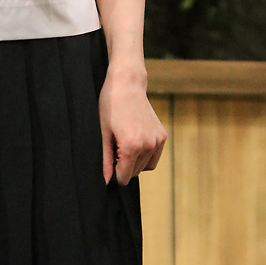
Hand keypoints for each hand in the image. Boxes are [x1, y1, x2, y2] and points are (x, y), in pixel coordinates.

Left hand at [98, 70, 166, 185]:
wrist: (127, 83)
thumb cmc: (111, 105)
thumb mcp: (103, 132)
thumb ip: (106, 159)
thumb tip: (105, 181)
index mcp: (131, 146)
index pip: (124, 177)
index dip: (115, 173)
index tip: (110, 161)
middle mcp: (148, 145)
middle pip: (134, 172)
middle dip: (124, 166)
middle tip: (115, 146)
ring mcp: (157, 140)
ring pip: (145, 166)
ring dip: (135, 162)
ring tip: (124, 142)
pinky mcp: (162, 135)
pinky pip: (154, 157)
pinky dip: (145, 155)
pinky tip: (136, 141)